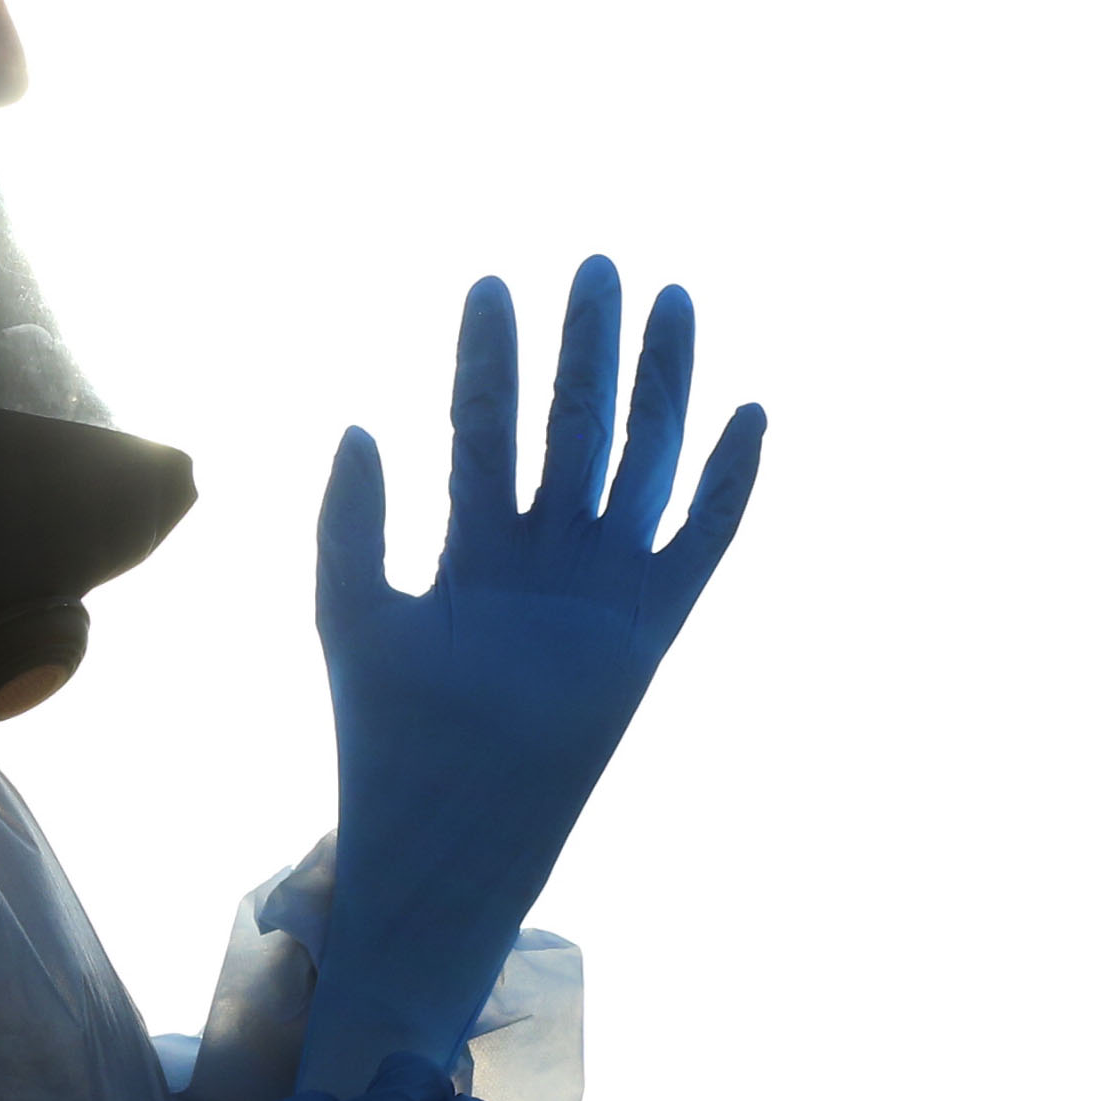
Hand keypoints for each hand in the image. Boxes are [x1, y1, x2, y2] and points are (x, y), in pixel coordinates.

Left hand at [297, 257, 763, 1090]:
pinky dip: (726, 486)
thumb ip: (352, 519)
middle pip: (572, 429)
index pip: (484, 429)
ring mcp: (600, 591)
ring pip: (638, 464)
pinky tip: (749, 416)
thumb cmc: (385, 739)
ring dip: (657, 384)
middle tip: (595, 264)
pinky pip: (700, 546)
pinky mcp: (648, 632)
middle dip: (583, 347)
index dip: (487, 361)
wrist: (441, 837)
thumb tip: (362, 421)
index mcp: (470, 548)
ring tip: (671, 298)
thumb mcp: (351, 611)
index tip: (491, 285)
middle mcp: (542, 559)